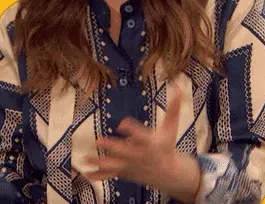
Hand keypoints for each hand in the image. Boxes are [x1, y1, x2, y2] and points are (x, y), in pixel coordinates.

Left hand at [83, 83, 198, 193]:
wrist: (168, 174)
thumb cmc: (167, 145)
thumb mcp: (171, 128)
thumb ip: (174, 109)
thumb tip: (179, 88)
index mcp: (150, 143)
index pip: (140, 135)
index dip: (132, 130)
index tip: (123, 123)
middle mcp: (139, 155)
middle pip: (124, 151)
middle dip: (112, 147)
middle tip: (99, 141)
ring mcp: (131, 165)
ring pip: (114, 164)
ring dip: (100, 162)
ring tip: (85, 158)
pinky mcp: (125, 172)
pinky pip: (110, 174)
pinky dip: (98, 175)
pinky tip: (85, 174)